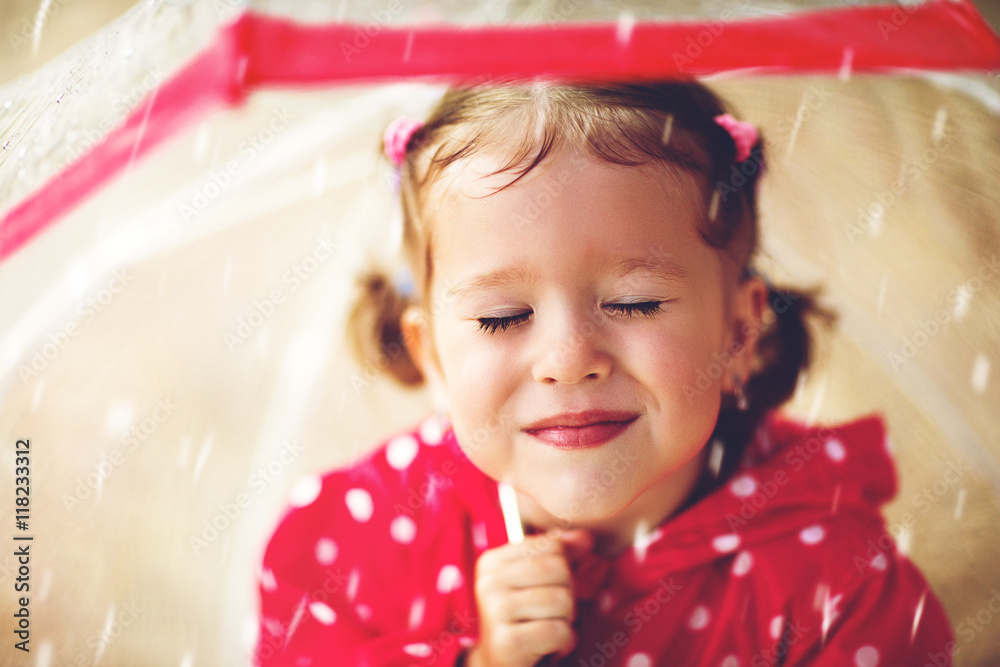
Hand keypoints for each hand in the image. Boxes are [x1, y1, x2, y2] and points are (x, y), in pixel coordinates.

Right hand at [465, 528, 592, 666]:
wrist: (498, 666)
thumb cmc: (524, 620)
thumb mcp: (538, 583)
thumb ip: (560, 555)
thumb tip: (585, 537)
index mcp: (493, 562)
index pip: (550, 545)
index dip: (563, 568)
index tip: (548, 588)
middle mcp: (489, 582)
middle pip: (558, 568)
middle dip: (567, 594)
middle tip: (550, 613)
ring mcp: (495, 611)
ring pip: (562, 599)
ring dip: (566, 620)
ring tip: (546, 629)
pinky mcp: (507, 642)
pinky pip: (559, 631)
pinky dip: (564, 642)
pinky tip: (547, 647)